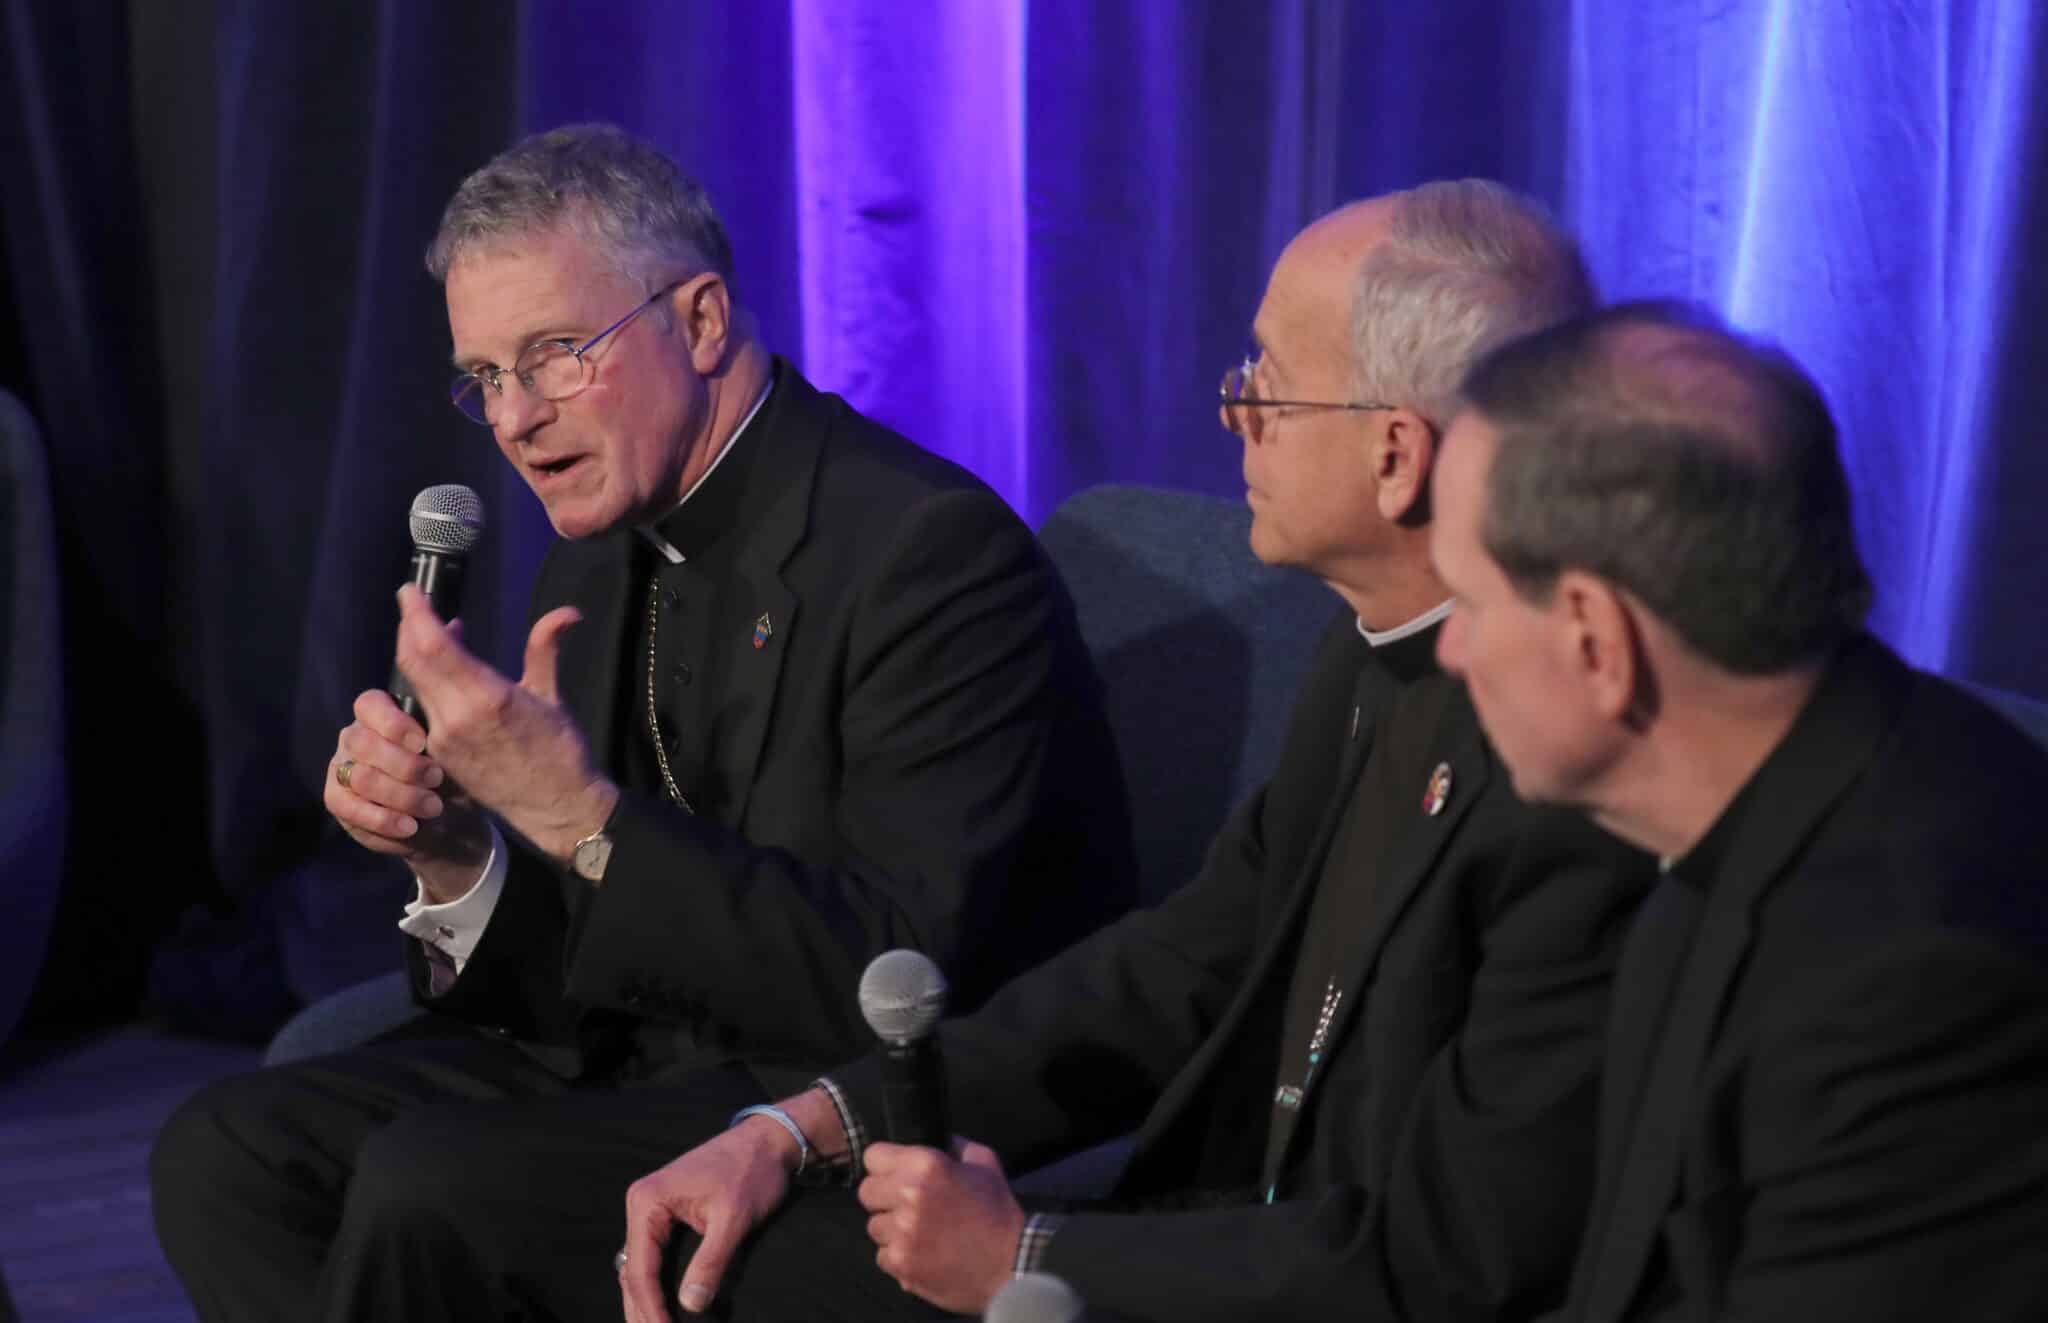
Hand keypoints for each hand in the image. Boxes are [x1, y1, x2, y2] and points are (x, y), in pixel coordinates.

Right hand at [325, 687, 489, 898]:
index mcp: (380, 715)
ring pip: (361, 777)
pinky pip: (350, 808)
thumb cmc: (448, 776)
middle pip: (364, 743)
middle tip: (437, 778)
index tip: (423, 742)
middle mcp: (355, 737)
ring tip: (433, 807)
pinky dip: (384, 820)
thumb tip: (445, 717)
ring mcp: (342, 767)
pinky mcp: (336, 799)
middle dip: (405, 765)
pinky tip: (409, 826)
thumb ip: (440, 733)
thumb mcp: (451, 754)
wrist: (446, 820)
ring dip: (402, 796)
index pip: (370, 705)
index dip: (393, 723)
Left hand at [391, 582, 617, 860]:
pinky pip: (422, 709)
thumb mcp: (551, 696)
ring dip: (416, 654)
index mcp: (488, 697)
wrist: (555, 807)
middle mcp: (457, 717)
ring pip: (414, 685)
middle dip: (409, 628)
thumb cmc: (560, 752)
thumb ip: (546, 648)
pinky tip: (440, 673)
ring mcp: (443, 739)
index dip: (416, 615)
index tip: (409, 591)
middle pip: (413, 662)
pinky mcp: (438, 755)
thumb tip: (568, 611)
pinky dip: (426, 683)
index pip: (434, 647)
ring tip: (431, 633)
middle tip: (414, 605)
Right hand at [620, 1117, 797, 1320]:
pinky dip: (657, 1282)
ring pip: (641, 1265)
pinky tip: (663, 1305)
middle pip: (634, 1270)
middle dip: (642, 1309)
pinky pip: (655, 1255)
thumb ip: (710, 1262)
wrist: (770, 1140)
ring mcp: (653, 1207)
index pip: (641, 1269)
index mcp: (648, 1201)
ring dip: (646, 1300)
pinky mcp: (668, 1212)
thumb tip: (690, 1305)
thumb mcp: (734, 1219)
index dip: (651, 1307)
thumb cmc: (752, 1172)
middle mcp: (643, 1203)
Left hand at [859, 1140, 1023, 1314]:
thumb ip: (954, 1145)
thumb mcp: (984, 1163)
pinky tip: (922, 1254)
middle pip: (866, 1191)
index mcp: (926, 1165)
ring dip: (891, 1229)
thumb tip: (935, 1139)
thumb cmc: (998, 1211)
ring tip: (919, 1234)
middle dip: (884, 1197)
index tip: (896, 1175)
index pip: (873, 1156)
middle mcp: (908, 1195)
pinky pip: (882, 1256)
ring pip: (874, 1226)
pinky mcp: (901, 1263)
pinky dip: (898, 1257)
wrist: (1011, 1263)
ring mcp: (902, 1232)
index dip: (885, 1165)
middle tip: (906, 1206)